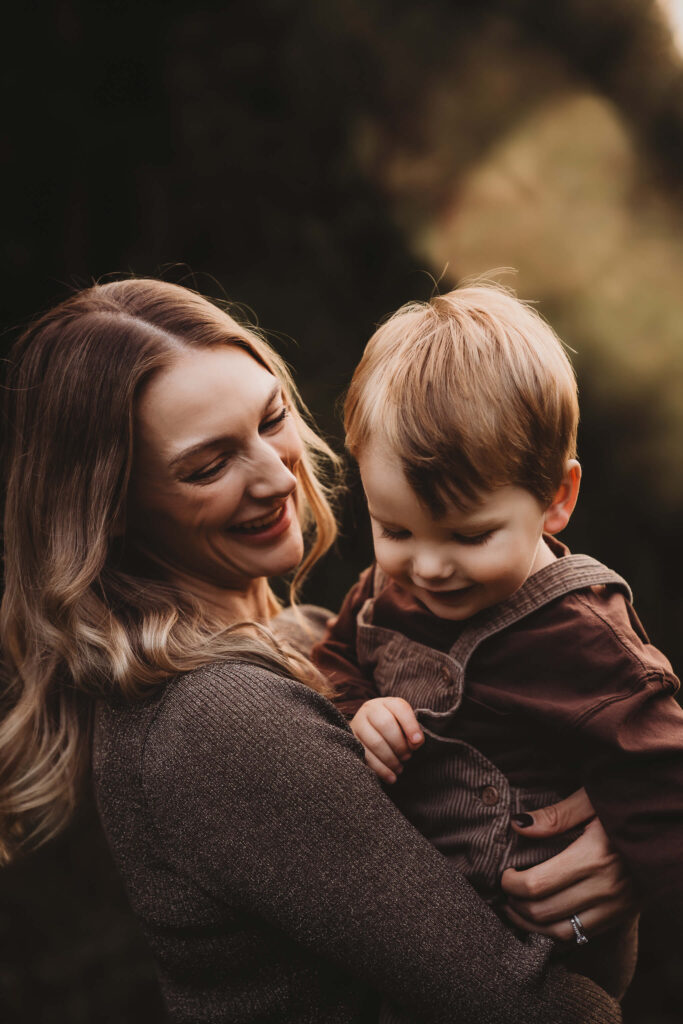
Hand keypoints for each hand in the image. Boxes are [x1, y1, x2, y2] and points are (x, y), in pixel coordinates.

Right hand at [350, 697, 423, 783]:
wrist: (368, 731)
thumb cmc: (393, 729)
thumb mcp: (403, 724)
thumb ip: (412, 731)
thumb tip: (415, 743)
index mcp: (387, 703)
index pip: (400, 708)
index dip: (411, 726)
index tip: (418, 742)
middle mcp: (370, 709)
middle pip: (386, 725)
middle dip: (400, 745)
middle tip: (407, 757)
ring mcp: (358, 724)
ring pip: (375, 742)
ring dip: (391, 759)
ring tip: (399, 768)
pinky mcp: (351, 741)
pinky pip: (366, 757)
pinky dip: (381, 769)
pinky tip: (391, 777)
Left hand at [500, 788, 636, 941]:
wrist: (663, 831)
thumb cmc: (623, 809)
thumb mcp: (591, 800)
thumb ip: (556, 815)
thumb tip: (518, 825)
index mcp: (594, 856)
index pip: (537, 884)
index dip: (510, 884)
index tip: (504, 874)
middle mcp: (606, 887)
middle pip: (543, 911)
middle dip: (515, 904)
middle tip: (505, 892)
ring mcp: (616, 906)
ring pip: (561, 932)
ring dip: (531, 926)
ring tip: (515, 910)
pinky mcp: (621, 916)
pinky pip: (581, 936)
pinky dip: (555, 934)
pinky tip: (542, 920)